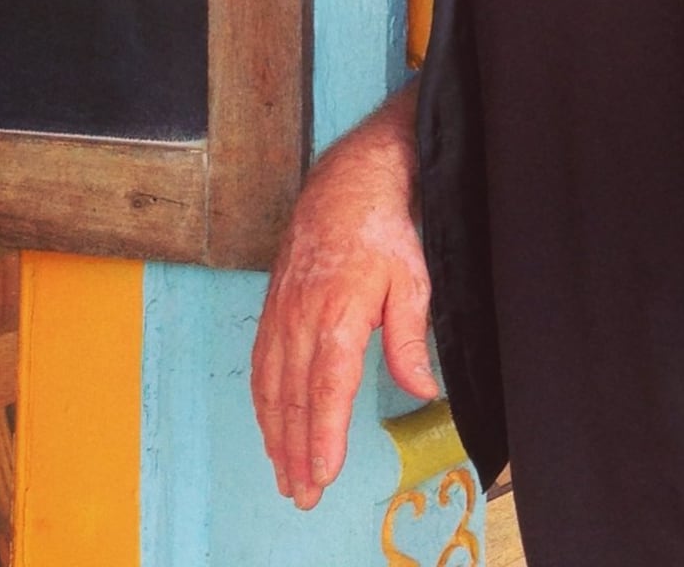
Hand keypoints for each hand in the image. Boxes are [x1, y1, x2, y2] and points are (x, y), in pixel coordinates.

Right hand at [251, 85, 439, 508]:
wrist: (344, 186)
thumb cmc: (382, 232)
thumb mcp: (411, 280)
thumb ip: (410, 339)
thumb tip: (421, 388)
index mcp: (338, 313)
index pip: (328, 387)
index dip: (323, 434)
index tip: (323, 473)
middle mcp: (302, 319)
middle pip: (295, 399)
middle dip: (297, 452)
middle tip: (303, 496)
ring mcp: (281, 315)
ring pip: (272, 388)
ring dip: (276, 437)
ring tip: (285, 477)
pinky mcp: (272, 311)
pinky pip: (262, 367)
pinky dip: (265, 405)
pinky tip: (272, 428)